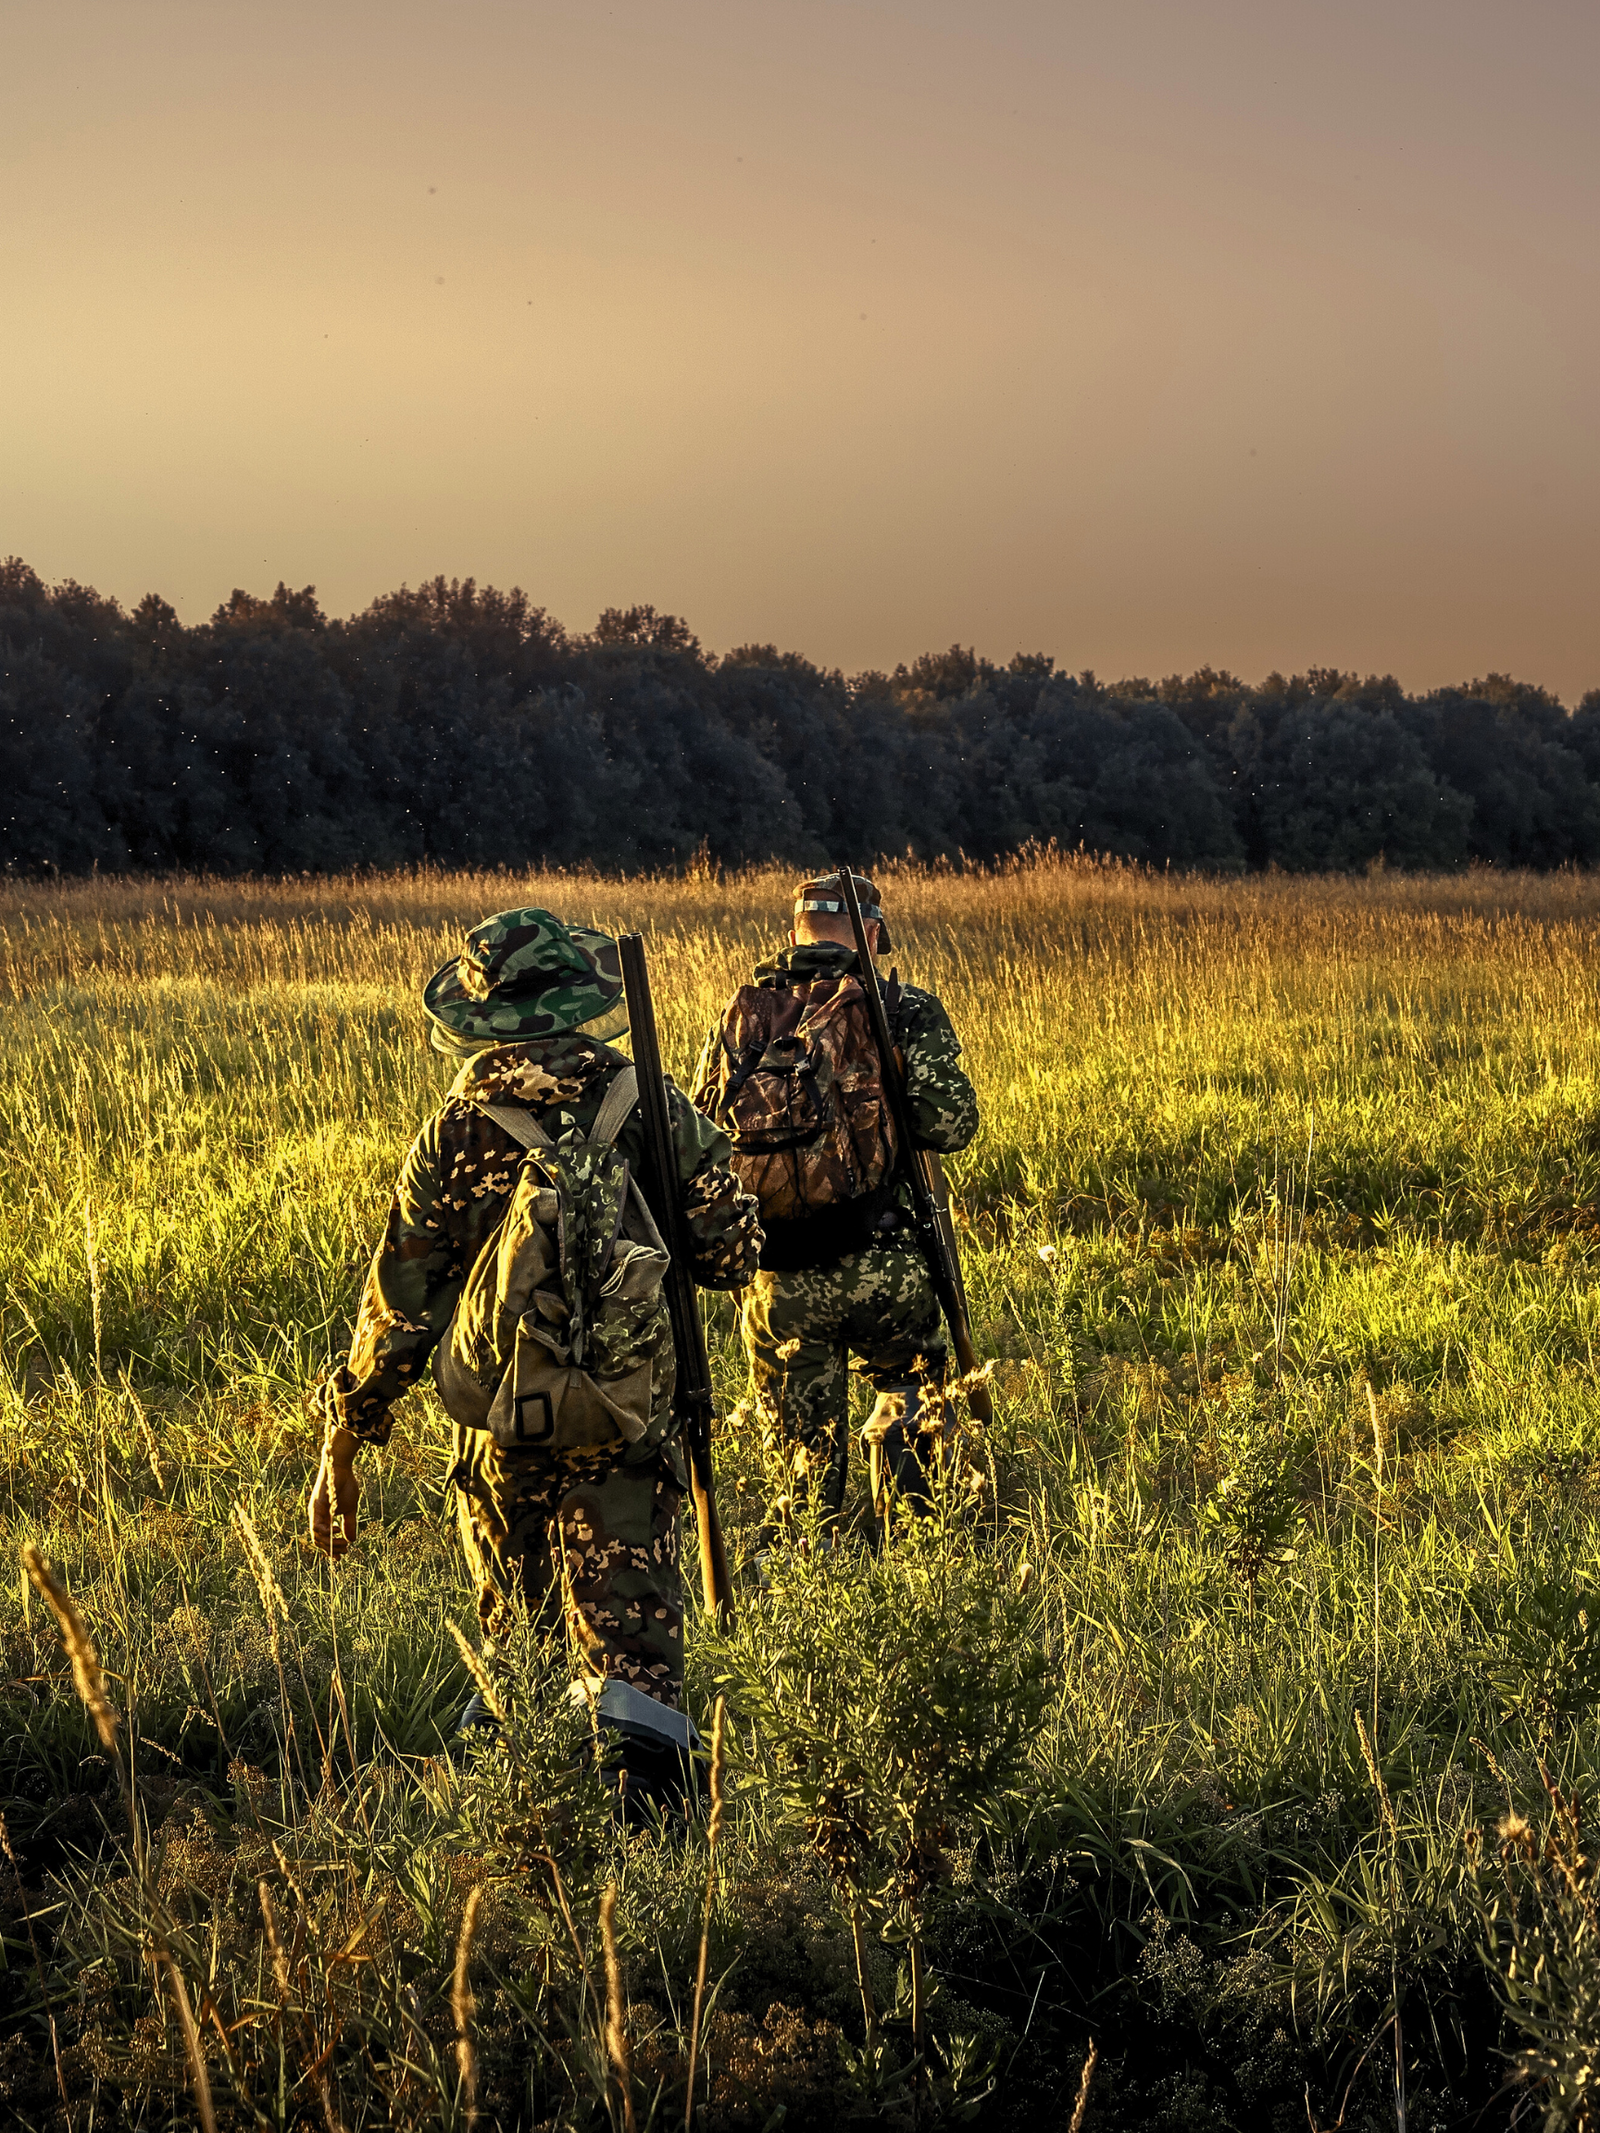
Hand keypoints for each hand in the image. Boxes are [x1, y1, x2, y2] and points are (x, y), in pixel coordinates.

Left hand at [309, 1430, 360, 1556]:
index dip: (330, 1549)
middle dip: (331, 1549)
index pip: (323, 1538)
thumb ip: (349, 1524)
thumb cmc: (345, 1485)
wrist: (341, 1468)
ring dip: (330, 1544)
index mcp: (323, 1517)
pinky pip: (316, 1527)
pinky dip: (325, 1534)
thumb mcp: (350, 1509)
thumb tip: (352, 1540)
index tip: (340, 1557)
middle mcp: (316, 1516)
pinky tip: (336, 1532)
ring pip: (316, 1536)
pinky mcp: (315, 1508)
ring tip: (343, 1544)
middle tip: (344, 1552)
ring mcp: (314, 1513)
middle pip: (318, 1540)